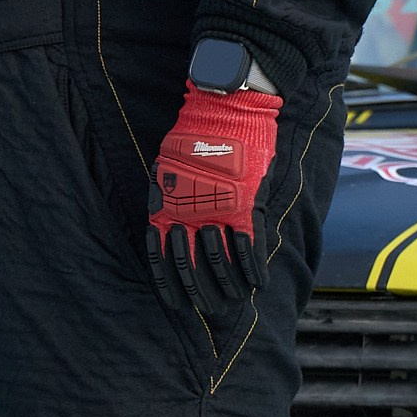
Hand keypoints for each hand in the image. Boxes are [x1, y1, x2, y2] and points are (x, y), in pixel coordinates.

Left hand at [146, 81, 282, 311]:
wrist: (224, 107)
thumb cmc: (194, 132)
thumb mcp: (168, 164)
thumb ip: (170, 194)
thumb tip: (169, 219)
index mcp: (165, 205)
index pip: (161, 256)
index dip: (168, 284)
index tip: (175, 304)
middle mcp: (187, 213)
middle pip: (190, 265)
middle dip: (199, 292)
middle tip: (206, 309)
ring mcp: (217, 211)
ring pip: (219, 261)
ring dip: (226, 286)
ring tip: (231, 302)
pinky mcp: (245, 205)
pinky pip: (248, 246)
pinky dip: (252, 269)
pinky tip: (255, 285)